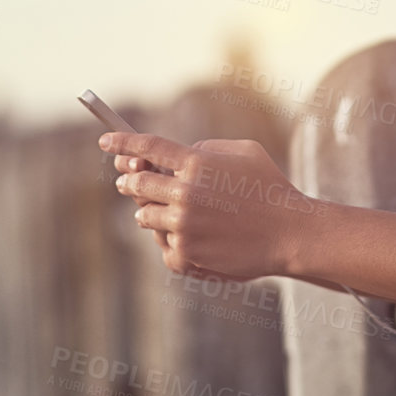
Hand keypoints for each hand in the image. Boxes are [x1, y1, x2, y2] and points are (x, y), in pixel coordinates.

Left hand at [102, 131, 321, 279]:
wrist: (290, 233)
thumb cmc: (270, 187)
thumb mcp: (243, 151)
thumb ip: (206, 147)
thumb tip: (179, 154)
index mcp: (196, 163)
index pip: (146, 148)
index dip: (122, 142)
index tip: (105, 141)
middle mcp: (184, 194)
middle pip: (137, 184)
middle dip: (130, 182)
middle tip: (127, 181)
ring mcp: (183, 226)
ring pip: (145, 217)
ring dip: (151, 213)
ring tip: (168, 212)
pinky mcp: (186, 254)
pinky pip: (164, 246)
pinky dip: (173, 241)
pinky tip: (191, 239)